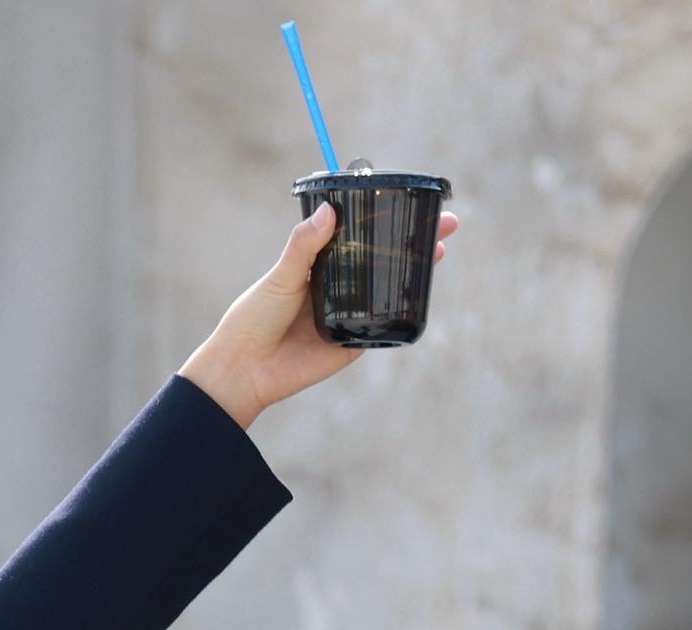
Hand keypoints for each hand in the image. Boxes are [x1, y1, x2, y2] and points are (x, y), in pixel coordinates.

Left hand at [181, 199, 461, 425]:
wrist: (244, 370)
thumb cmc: (253, 319)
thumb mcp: (280, 276)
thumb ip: (303, 245)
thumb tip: (328, 210)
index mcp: (323, 263)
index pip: (362, 234)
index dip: (388, 217)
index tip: (413, 197)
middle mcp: (341, 285)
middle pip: (385, 258)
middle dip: (416, 240)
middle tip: (447, 222)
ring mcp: (350, 314)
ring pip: (389, 288)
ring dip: (418, 270)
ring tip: (440, 248)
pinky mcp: (353, 343)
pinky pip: (383, 325)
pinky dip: (404, 309)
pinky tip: (423, 290)